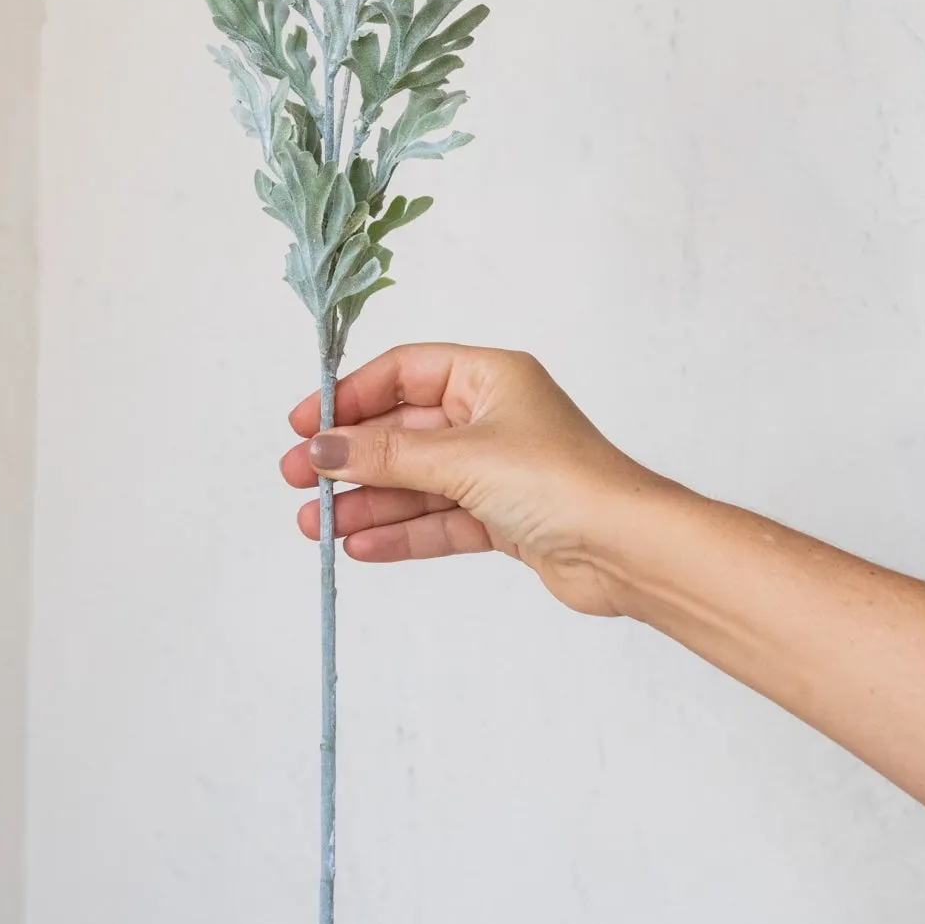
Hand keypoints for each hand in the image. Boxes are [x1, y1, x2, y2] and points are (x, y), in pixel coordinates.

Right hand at [281, 343, 680, 616]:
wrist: (627, 550)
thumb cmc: (559, 482)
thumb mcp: (460, 458)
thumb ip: (385, 454)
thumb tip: (320, 446)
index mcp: (489, 377)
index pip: (402, 373)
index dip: (350, 398)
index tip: (303, 425)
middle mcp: (491, 417)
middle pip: (403, 431)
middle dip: (349, 458)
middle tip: (297, 481)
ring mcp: (497, 470)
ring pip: (415, 481)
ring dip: (366, 502)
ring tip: (316, 525)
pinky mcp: (503, 518)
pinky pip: (438, 519)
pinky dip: (400, 531)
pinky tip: (360, 545)